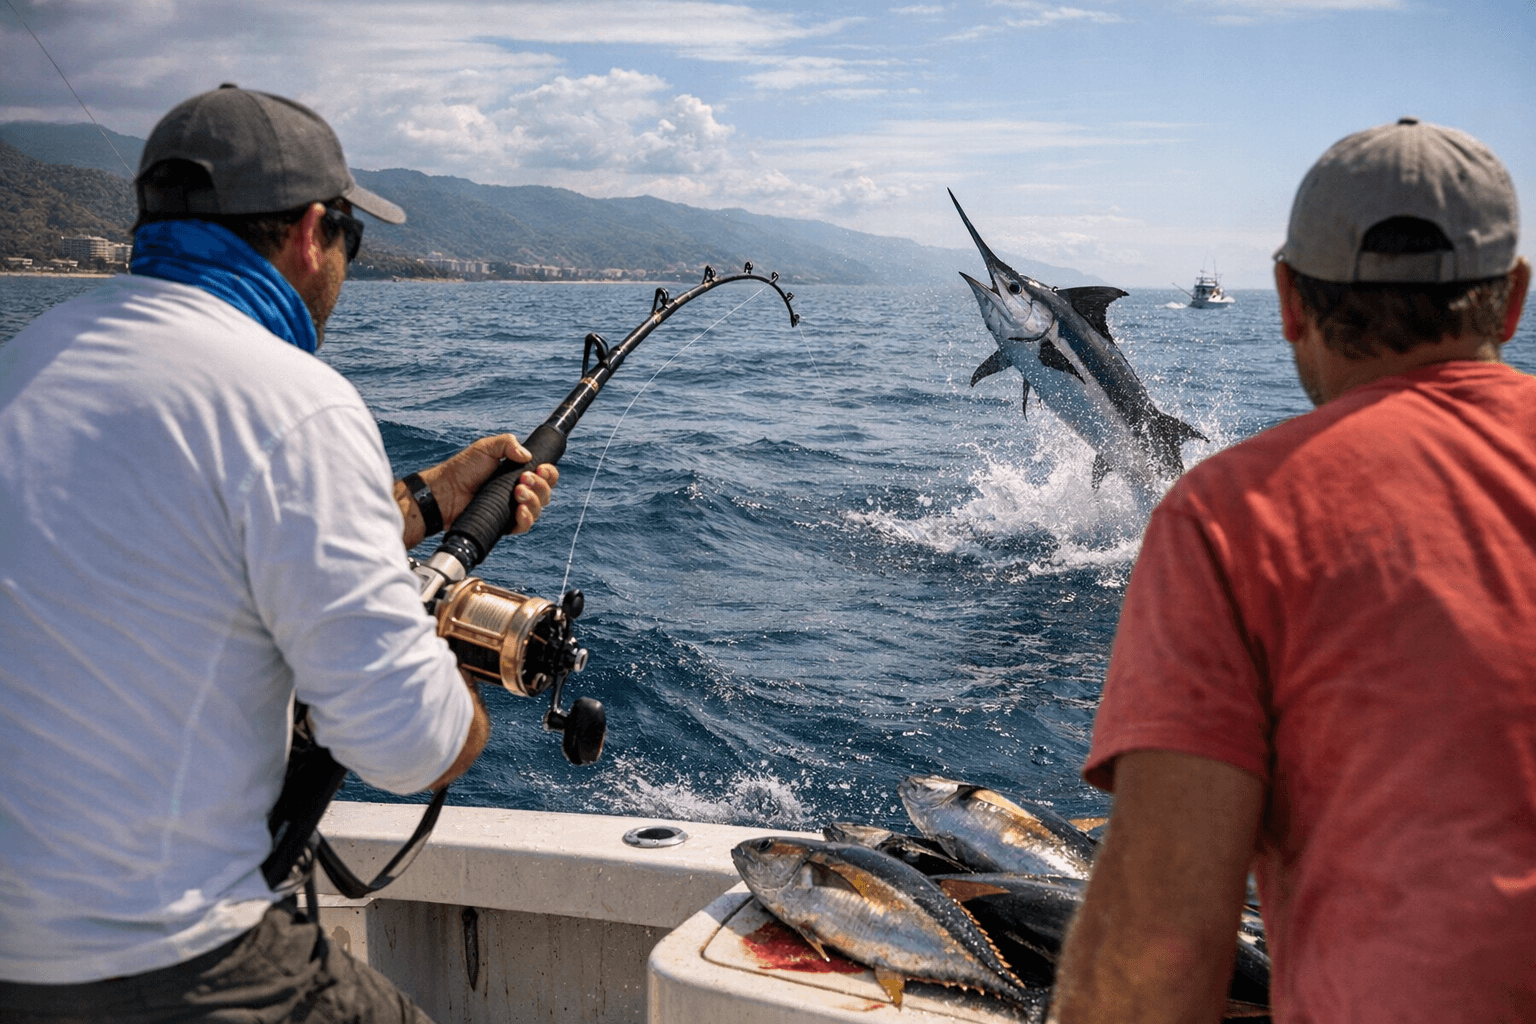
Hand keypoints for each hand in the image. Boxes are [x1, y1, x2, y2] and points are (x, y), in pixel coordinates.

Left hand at [395, 434, 559, 547]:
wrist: (445, 491)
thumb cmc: (462, 469)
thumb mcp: (485, 447)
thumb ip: (508, 443)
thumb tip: (527, 456)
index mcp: (518, 473)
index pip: (544, 476)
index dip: (549, 474)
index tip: (540, 469)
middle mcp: (519, 492)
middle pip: (545, 493)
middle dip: (540, 486)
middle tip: (522, 480)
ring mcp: (513, 509)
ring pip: (538, 510)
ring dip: (534, 501)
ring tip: (517, 493)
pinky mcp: (505, 524)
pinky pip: (525, 526)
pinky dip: (527, 519)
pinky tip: (520, 511)